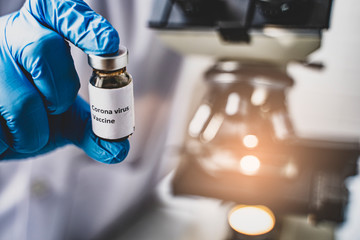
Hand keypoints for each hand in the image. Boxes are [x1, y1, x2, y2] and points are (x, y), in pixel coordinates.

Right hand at [0, 0, 128, 162]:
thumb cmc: (34, 114)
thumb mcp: (66, 117)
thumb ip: (93, 129)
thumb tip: (120, 148)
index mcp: (38, 32)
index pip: (58, 9)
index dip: (83, 23)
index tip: (108, 43)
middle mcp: (9, 38)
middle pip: (44, 48)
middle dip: (60, 91)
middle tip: (55, 108)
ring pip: (22, 102)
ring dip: (34, 131)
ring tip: (26, 127)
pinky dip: (9, 143)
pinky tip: (5, 133)